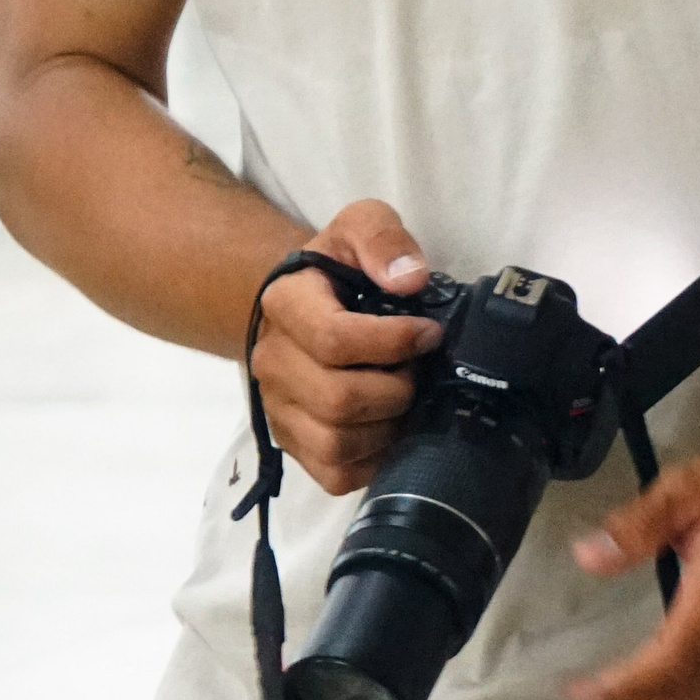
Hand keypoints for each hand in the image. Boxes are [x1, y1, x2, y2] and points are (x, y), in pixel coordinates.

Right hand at [251, 198, 441, 495]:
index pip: (334, 339)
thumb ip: (383, 238)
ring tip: (404, 398)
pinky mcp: (293, 444)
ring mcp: (278, 409)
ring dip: (387, 427)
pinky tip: (389, 428)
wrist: (309, 303)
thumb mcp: (362, 225)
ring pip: (336, 444)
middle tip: (416, 372)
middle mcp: (271, 362)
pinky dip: (373, 460)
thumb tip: (410, 280)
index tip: (429, 333)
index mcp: (284, 305)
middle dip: (396, 391)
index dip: (394, 342)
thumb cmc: (341, 267)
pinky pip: (334, 475)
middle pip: (337, 400)